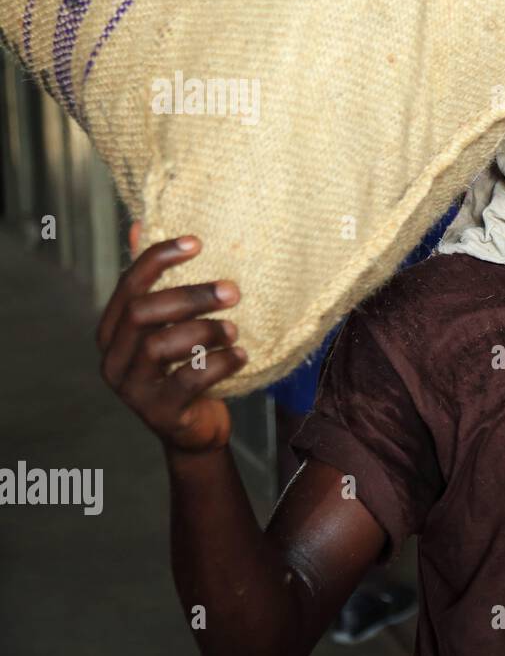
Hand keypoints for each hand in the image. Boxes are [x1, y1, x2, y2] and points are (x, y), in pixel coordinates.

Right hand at [97, 222, 247, 453]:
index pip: (129, 286)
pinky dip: (219, 363)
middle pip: (143, 313)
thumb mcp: (170, 326)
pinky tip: (241, 355)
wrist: (196, 431)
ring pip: (160, 346)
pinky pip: (187, 381)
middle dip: (190, 296)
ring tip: (235, 330)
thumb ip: (155, 283)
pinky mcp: (158, 413)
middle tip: (233, 290)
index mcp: (113, 332)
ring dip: (205, 331)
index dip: (159, 259)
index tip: (197, 242)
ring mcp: (131, 389)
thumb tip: (139, 225)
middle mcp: (113, 359)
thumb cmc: (185, 368)